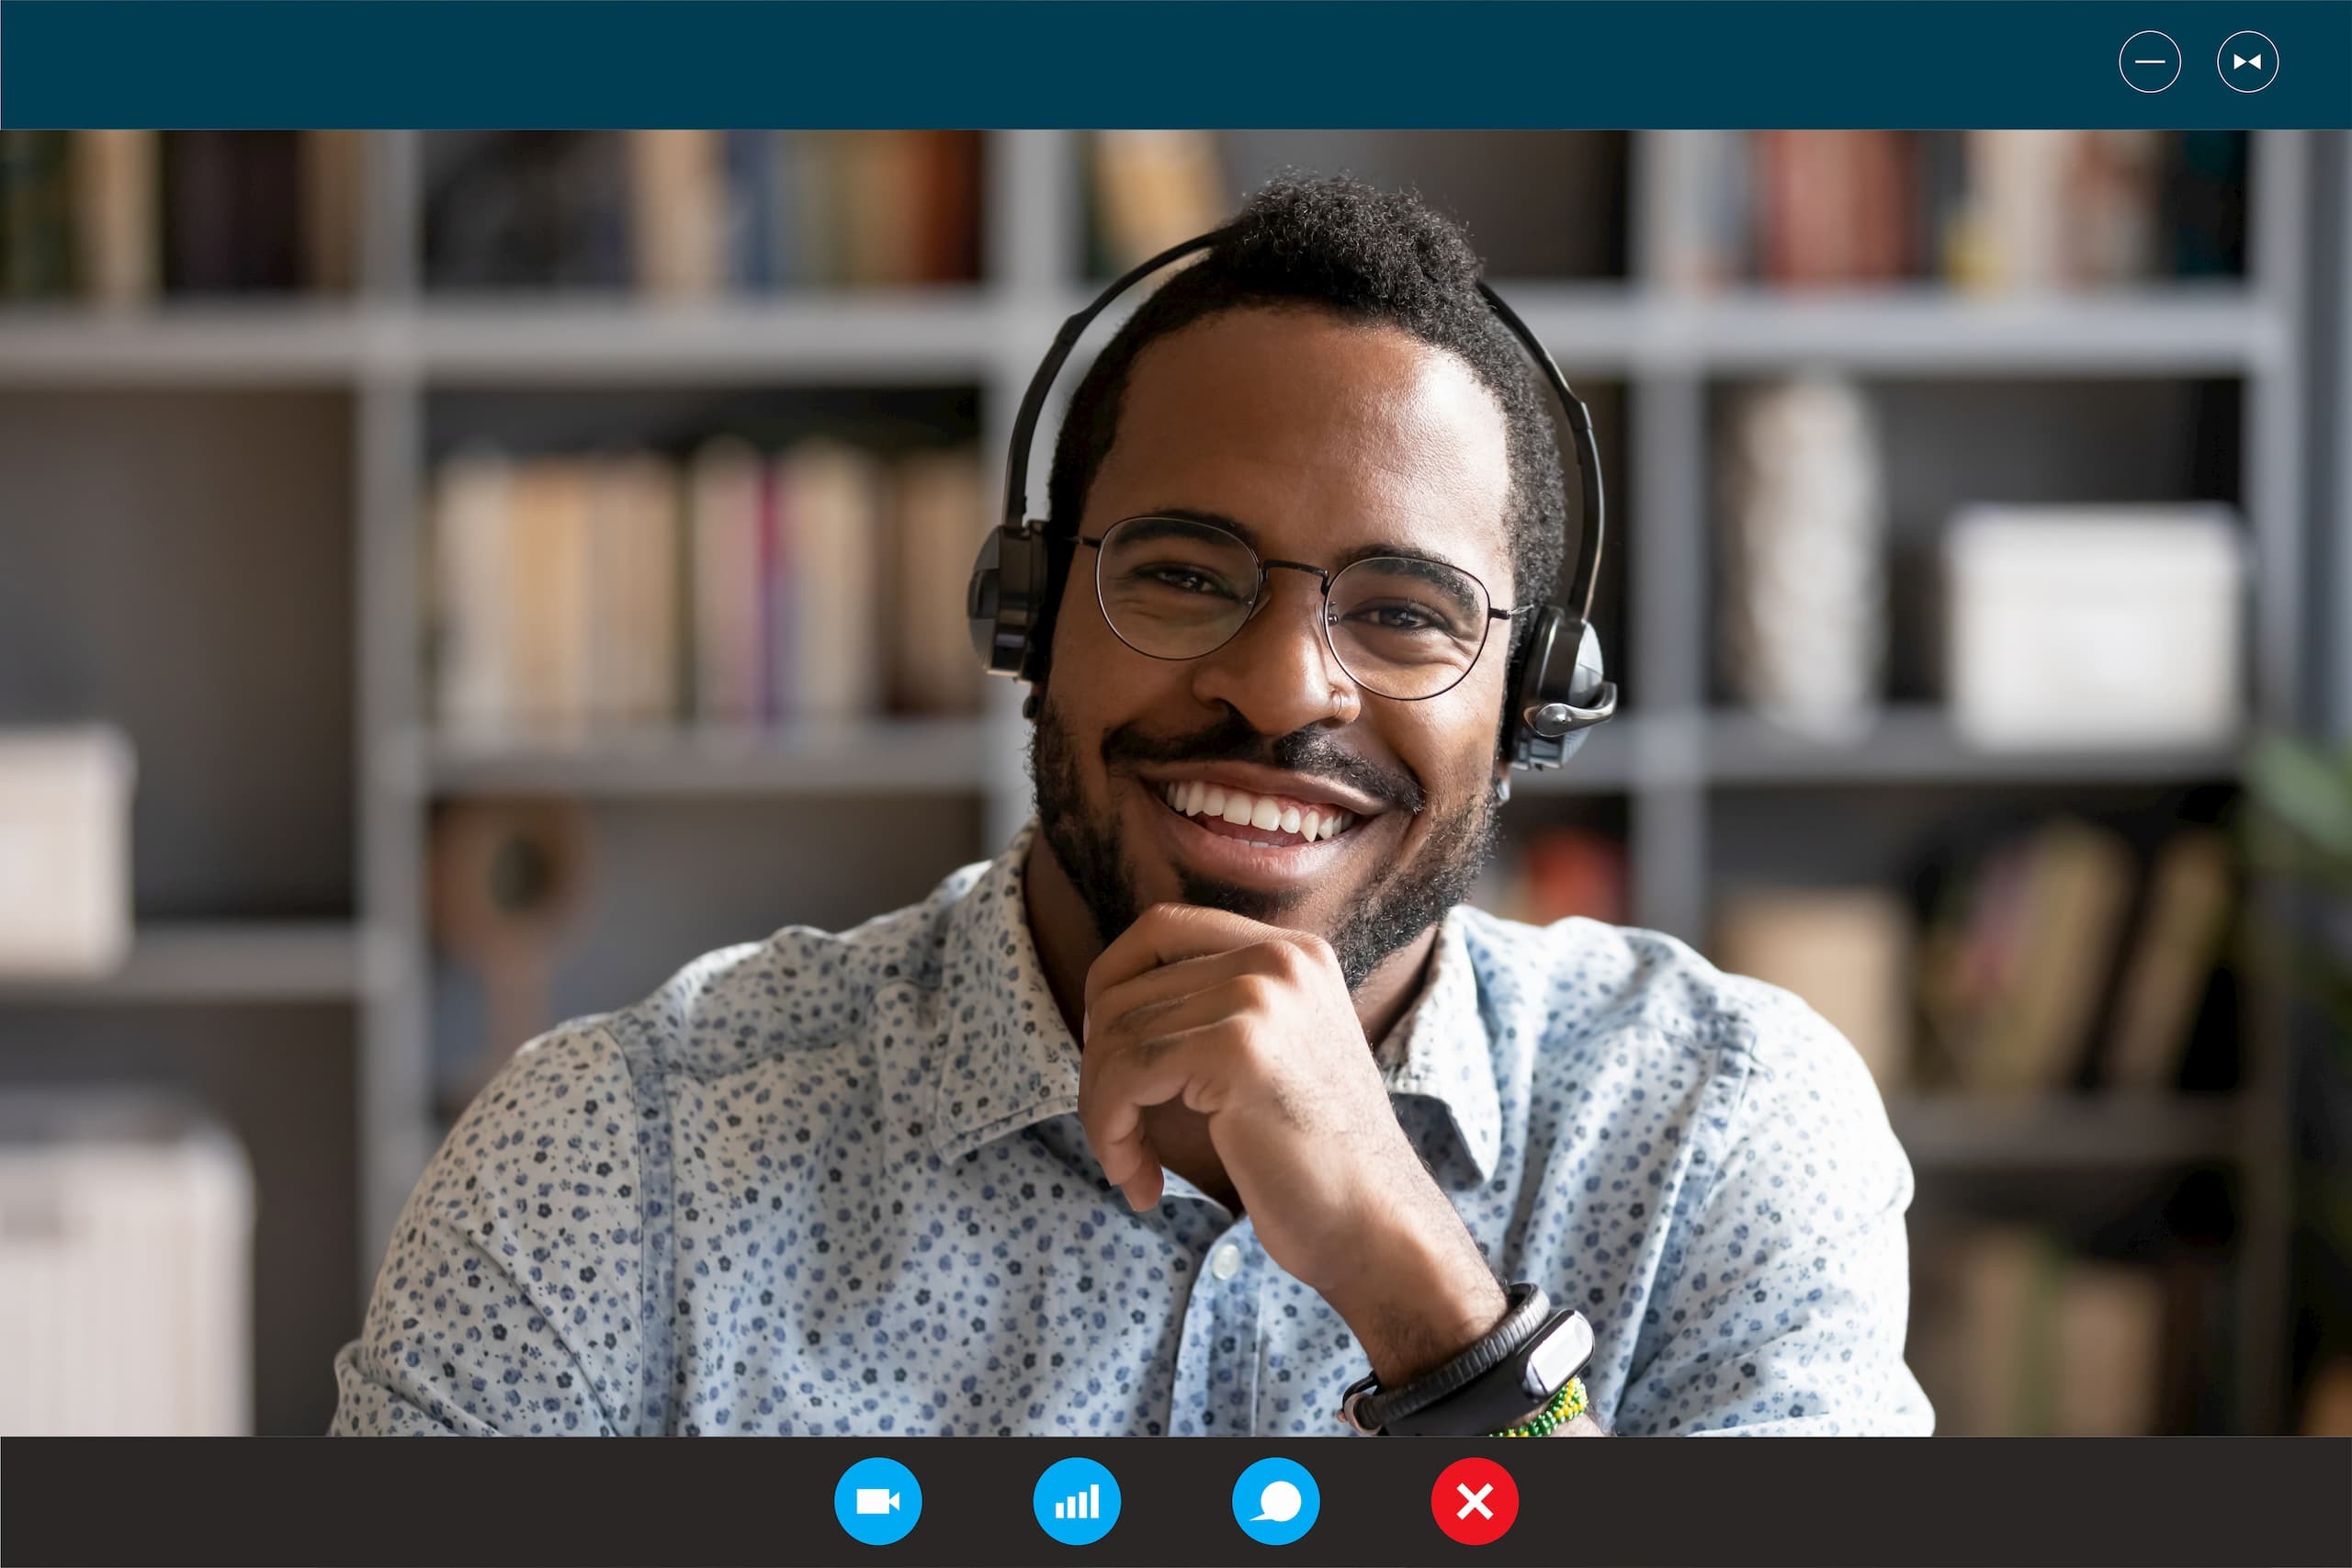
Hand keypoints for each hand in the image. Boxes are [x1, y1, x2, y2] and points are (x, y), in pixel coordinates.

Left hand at [1080, 903, 1506, 1383]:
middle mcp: (1280, 957)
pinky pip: (1125, 1076)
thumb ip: (1205, 1014)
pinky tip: (1141, 1182)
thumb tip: (1096, 1011)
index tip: (1109, 1065)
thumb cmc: (1311, 1162)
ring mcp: (1262, 995)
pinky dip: (1111, 1133)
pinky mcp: (1239, 1047)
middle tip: (1115, 1134)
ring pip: (1116, 1035)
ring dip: (1102, 1114)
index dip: (1109, 990)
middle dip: (1097, 1069)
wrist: (1376, 1226)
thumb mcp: (1264, 1057)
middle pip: (1125, 986)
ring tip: (1130, 1168)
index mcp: (1292, 950)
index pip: (1159, 928)